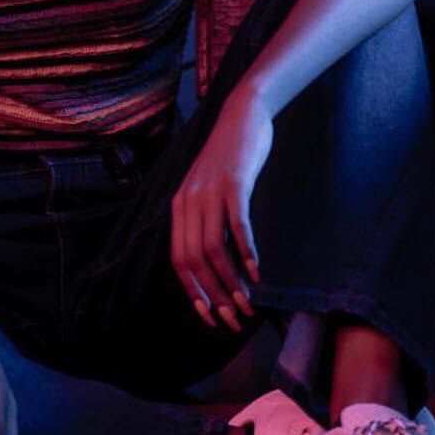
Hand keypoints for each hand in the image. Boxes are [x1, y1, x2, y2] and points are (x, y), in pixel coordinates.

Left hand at [171, 85, 271, 331]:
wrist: (241, 116)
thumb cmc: (229, 159)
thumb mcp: (208, 191)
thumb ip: (206, 221)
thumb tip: (215, 264)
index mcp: (179, 207)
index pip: (178, 261)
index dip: (193, 292)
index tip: (211, 317)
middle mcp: (188, 202)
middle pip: (194, 260)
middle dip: (214, 295)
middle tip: (234, 318)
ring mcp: (209, 192)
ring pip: (213, 249)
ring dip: (231, 281)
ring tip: (248, 302)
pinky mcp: (233, 183)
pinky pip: (236, 225)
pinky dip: (245, 253)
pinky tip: (256, 272)